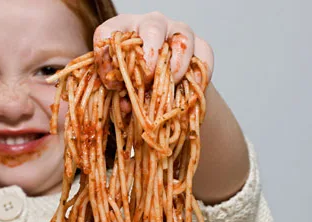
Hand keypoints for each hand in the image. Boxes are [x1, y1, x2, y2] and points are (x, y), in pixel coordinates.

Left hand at [93, 12, 213, 88]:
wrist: (163, 90)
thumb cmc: (134, 85)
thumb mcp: (120, 89)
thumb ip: (120, 95)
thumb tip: (127, 106)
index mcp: (121, 31)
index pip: (108, 33)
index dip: (107, 58)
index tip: (112, 84)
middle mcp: (149, 25)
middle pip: (152, 28)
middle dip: (150, 57)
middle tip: (147, 81)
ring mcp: (177, 31)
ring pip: (182, 38)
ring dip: (175, 66)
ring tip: (169, 86)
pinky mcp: (200, 45)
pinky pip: (204, 54)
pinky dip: (197, 74)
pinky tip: (190, 89)